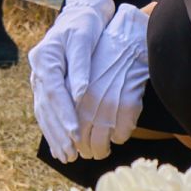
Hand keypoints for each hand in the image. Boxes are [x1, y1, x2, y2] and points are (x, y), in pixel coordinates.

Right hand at [29, 0, 115, 162]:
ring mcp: (39, 78)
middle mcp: (38, 69)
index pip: (53, 90)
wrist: (79, 15)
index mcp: (45, 57)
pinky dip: (52, 130)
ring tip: (66, 156)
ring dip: (54, 135)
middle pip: (45, 105)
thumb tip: (80, 94)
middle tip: (71, 153)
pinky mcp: (45, 85)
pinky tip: (58, 146)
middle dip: (58, 131)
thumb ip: (81, 66)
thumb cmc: (84, 25)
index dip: (64, 112)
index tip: (75, 132)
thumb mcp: (84, 39)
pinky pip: (45, 111)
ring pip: (43, 112)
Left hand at [74, 3, 150, 156]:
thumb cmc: (102, 55)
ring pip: (102, 138)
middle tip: (85, 154)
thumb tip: (61, 123)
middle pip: (82, 136)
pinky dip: (119, 136)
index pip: (66, 124)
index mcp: (73, 89)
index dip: (66, 143)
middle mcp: (89, 97)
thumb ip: (69, 95)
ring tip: (100, 151)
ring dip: (100, 148)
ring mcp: (109, 100)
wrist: (127, 36)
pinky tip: (117, 135)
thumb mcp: (79, 72)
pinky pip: (122, 131)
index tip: (67, 153)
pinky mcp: (129, 101)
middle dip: (84, 149)